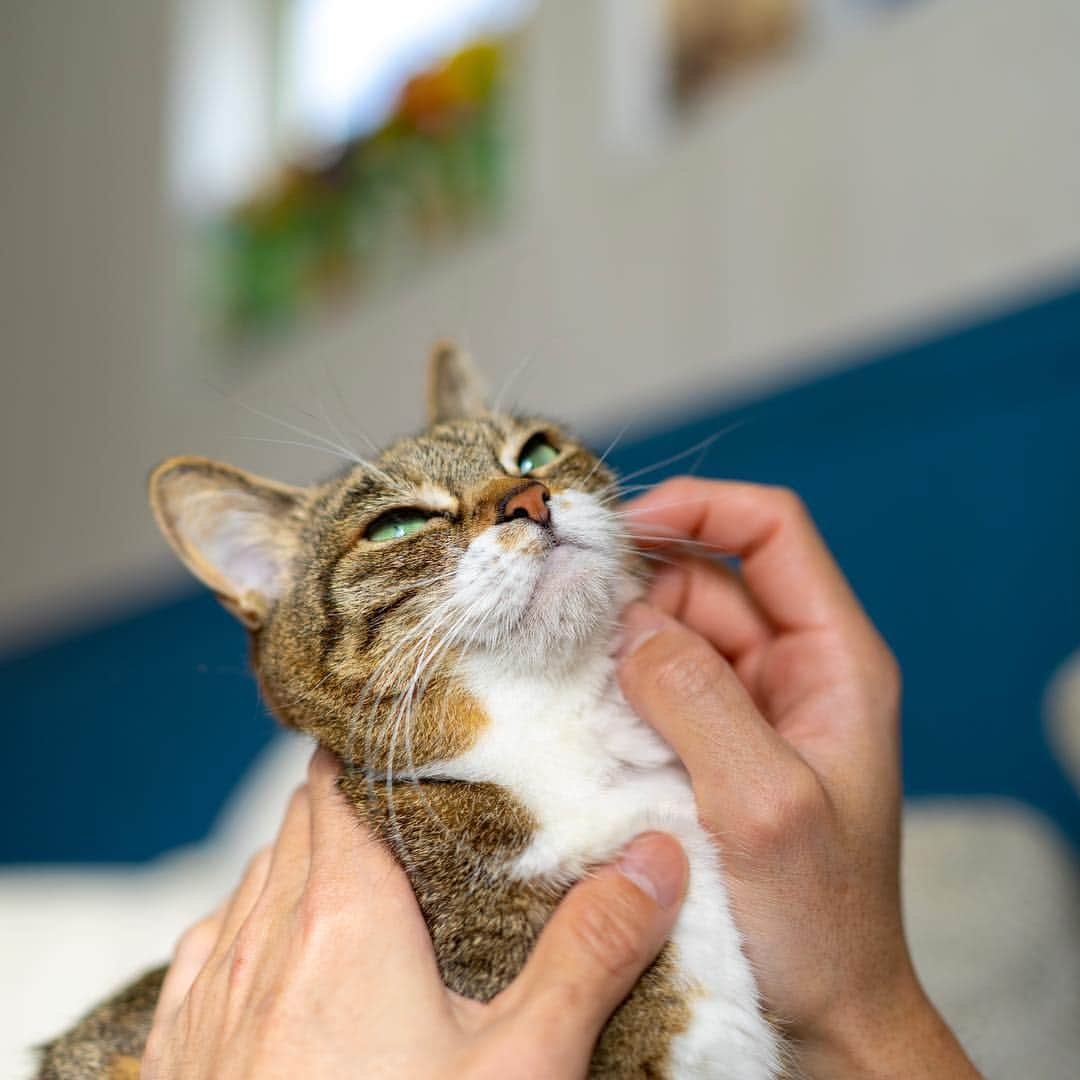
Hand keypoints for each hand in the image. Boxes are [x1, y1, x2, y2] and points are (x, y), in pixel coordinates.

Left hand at [142, 749, 687, 1078]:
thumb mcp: (524, 1069)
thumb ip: (590, 951)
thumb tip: (656, 858)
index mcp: (341, 918)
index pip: (334, 785)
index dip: (369, 755)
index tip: (413, 744)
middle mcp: (261, 937)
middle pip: (299, 825)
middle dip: (350, 805)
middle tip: (414, 811)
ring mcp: (208, 996)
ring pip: (254, 881)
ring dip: (300, 864)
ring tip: (361, 878)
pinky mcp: (179, 1051)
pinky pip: (208, 947)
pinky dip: (247, 925)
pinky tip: (278, 957)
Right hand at [618, 478, 978, 1078]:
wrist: (823, 1012)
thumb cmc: (821, 920)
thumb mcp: (765, 806)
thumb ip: (700, 701)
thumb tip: (631, 623)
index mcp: (834, 659)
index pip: (771, 531)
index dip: (698, 507)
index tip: (619, 531)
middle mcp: (789, 669)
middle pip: (704, 575)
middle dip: (635, 580)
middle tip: (558, 604)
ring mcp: (744, 707)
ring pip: (668, 629)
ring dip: (613, 636)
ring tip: (556, 658)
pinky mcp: (705, 745)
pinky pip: (651, 686)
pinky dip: (609, 683)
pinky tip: (571, 700)